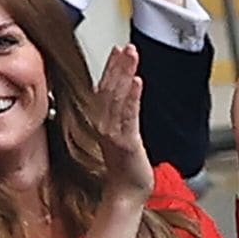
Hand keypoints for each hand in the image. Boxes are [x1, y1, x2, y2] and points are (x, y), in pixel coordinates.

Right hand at [95, 44, 152, 202]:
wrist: (126, 191)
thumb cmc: (125, 166)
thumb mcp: (120, 135)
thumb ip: (118, 115)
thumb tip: (122, 97)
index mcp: (102, 121)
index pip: (104, 88)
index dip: (110, 68)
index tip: (117, 49)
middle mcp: (103, 124)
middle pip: (109, 88)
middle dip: (118, 65)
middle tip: (126, 46)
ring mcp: (112, 132)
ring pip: (117, 97)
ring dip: (124, 74)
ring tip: (131, 56)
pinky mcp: (125, 141)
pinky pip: (128, 115)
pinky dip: (132, 97)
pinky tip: (137, 82)